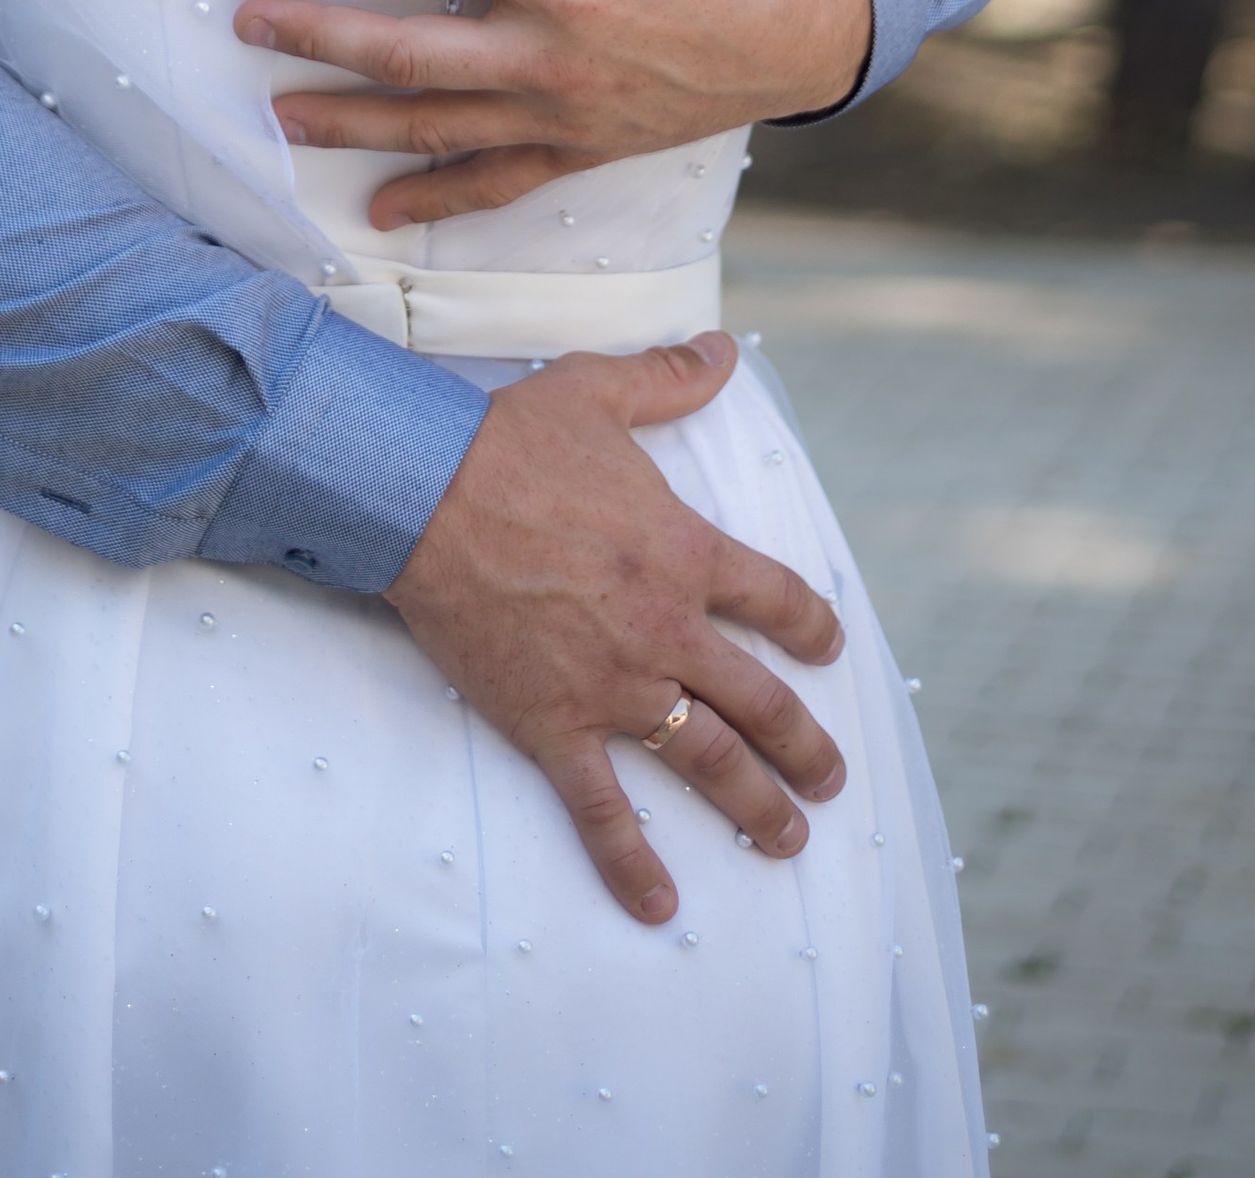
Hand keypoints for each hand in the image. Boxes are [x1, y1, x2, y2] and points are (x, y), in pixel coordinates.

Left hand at [234, 0, 873, 228]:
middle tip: (249, 24)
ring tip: (277, 116)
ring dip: (351, 123)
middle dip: (322, 38)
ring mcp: (565, 116)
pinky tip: (376, 207)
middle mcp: (556, 59)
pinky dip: (434, 198)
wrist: (805, 34)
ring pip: (437, 129)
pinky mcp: (582, 151)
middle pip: (412, 55)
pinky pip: (496, 184)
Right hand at [386, 330, 845, 923]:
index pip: (777, 598)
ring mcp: (613, 685)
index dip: (812, 625)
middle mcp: (666, 628)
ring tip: (789, 838)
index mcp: (686, 552)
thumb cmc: (510, 441)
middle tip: (831, 778)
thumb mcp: (599, 391)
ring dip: (755, 807)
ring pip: (706, 761)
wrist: (424, 495)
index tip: (829, 648)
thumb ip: (669, 378)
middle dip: (805, 746)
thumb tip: (722, 350)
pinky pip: (602, 808)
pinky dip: (632, 861)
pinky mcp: (553, 724)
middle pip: (761, 701)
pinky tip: (661, 905)